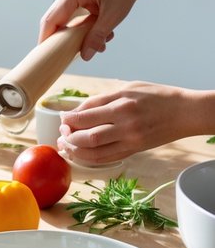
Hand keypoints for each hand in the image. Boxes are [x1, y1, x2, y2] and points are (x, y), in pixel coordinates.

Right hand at [38, 0, 143, 60]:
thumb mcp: (113, 16)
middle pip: (54, 19)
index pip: (52, 18)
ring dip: (75, 34)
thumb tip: (85, 56)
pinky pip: (72, 17)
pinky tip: (97, 34)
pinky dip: (81, 28)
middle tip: (63, 55)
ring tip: (96, 43)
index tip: (44, 54)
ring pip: (64, 20)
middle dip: (60, 39)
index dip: (47, 37)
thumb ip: (97, 36)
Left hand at [56, 82, 189, 163]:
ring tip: (66, 145)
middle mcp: (125, 124)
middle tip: (62, 132)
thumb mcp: (129, 88)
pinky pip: (106, 158)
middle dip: (69, 135)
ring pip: (95, 152)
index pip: (86, 114)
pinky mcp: (134, 150)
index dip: (68, 118)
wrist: (184, 112)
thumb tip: (78, 110)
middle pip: (87, 136)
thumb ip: (103, 99)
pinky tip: (81, 154)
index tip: (62, 118)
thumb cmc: (157, 96)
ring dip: (76, 150)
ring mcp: (130, 140)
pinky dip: (90, 158)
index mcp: (122, 104)